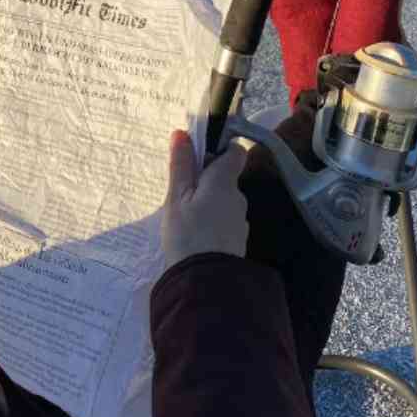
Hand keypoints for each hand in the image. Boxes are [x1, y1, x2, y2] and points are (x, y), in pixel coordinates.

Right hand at [161, 130, 247, 271]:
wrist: (205, 283)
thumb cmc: (187, 234)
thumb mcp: (176, 197)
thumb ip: (181, 165)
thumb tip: (182, 133)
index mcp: (225, 182)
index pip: (235, 153)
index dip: (220, 150)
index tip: (199, 159)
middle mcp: (239, 198)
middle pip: (226, 179)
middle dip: (207, 182)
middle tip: (181, 195)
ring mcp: (241, 222)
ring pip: (224, 203)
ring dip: (209, 205)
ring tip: (185, 220)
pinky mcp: (238, 242)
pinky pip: (225, 223)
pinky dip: (213, 225)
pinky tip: (195, 238)